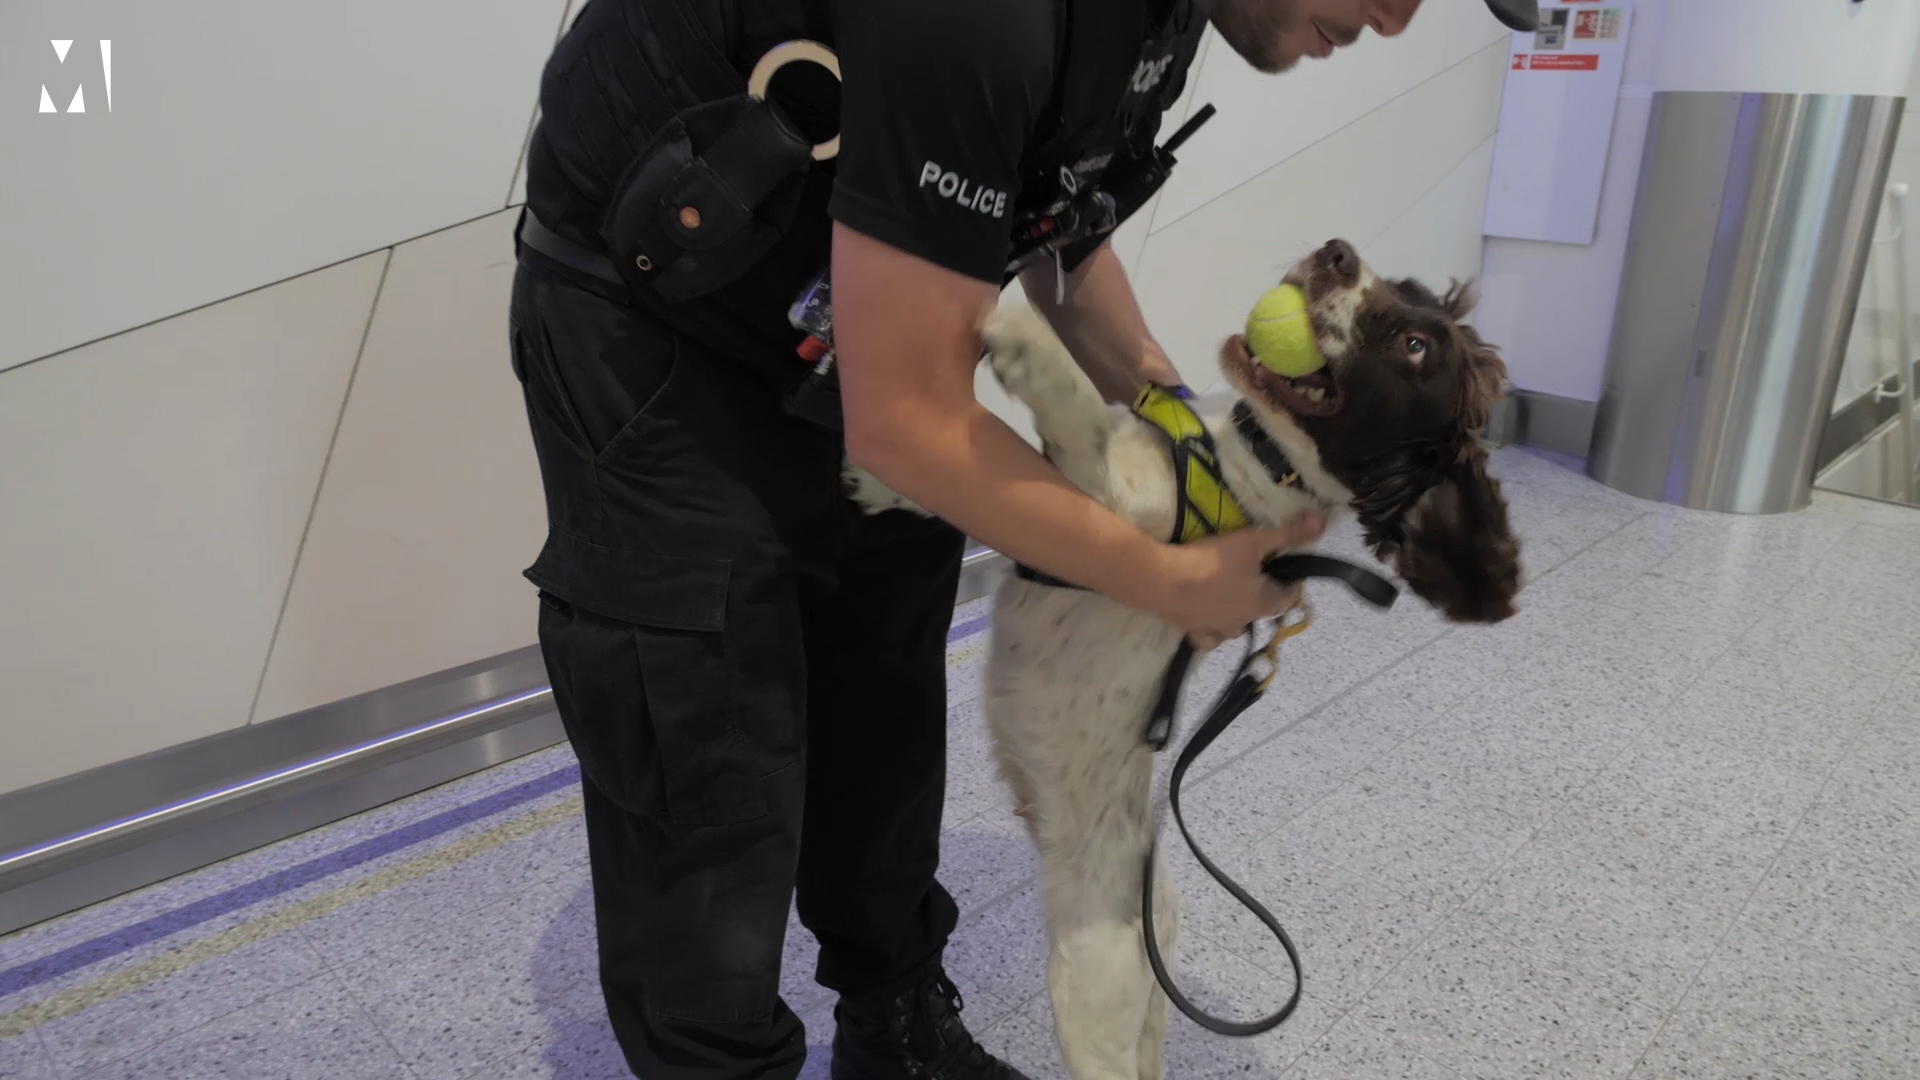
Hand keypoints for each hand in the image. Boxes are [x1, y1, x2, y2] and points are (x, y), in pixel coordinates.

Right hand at [1144, 513, 1327, 648]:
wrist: (1162, 580)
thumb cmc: (1211, 561)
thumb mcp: (1252, 541)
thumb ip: (1287, 534)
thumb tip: (1324, 522)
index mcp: (1262, 603)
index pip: (1290, 596)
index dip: (1293, 581)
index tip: (1289, 565)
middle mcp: (1243, 622)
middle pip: (1263, 611)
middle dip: (1265, 594)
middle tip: (1257, 572)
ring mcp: (1216, 630)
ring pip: (1236, 628)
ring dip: (1240, 614)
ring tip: (1233, 595)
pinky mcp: (1192, 631)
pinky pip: (1208, 638)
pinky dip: (1212, 631)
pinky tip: (1207, 618)